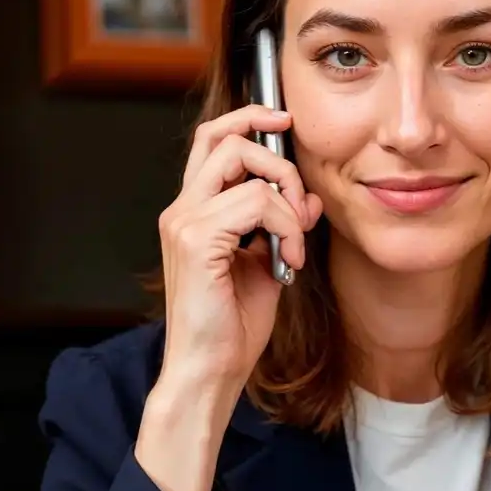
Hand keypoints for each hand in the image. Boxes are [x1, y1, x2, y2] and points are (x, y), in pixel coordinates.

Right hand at [135, 104, 323, 490]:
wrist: (209, 371)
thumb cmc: (231, 328)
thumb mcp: (268, 266)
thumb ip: (282, 227)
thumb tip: (308, 200)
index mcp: (192, 213)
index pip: (212, 141)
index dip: (248, 119)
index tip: (284, 120)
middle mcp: (181, 210)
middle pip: (224, 137)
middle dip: (276, 155)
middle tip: (300, 198)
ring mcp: (184, 222)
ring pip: (245, 163)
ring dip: (286, 198)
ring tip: (294, 242)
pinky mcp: (197, 240)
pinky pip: (256, 203)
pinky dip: (285, 226)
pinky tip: (288, 262)